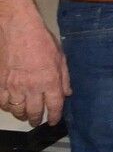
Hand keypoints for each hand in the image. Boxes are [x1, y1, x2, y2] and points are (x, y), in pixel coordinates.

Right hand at [0, 9, 71, 125]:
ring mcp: (13, 86)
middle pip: (33, 112)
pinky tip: (11, 105)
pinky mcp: (0, 83)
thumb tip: (67, 93)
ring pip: (16, 110)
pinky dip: (7, 107)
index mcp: (49, 81)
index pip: (54, 106)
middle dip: (36, 119)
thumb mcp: (60, 58)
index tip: (53, 121)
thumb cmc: (42, 41)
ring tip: (24, 115)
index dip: (54, 117)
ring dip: (21, 115)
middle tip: (37, 121)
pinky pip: (2, 102)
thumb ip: (64, 78)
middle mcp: (31, 87)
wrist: (18, 30)